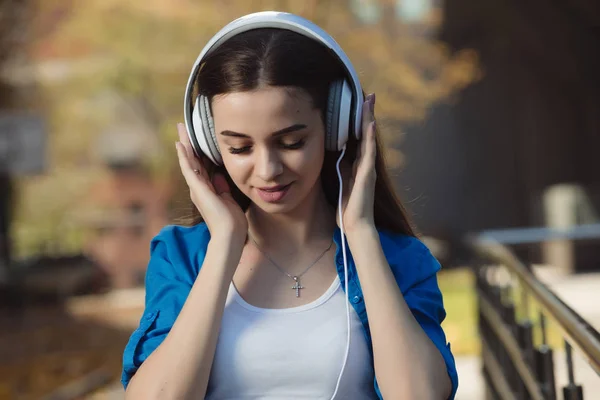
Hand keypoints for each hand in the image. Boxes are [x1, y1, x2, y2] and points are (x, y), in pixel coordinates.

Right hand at [176, 123, 247, 239]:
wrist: (229, 234)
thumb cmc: (231, 222)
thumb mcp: (228, 199)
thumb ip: (222, 188)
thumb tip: (219, 176)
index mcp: (206, 189)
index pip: (201, 165)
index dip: (197, 151)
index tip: (195, 138)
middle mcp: (198, 187)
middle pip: (191, 160)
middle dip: (188, 143)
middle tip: (182, 127)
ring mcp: (197, 188)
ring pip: (188, 161)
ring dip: (185, 144)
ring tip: (180, 129)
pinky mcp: (198, 189)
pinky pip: (189, 169)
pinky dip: (184, 156)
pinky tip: (181, 144)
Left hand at [337, 93, 376, 232]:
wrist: (355, 225)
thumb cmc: (346, 209)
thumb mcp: (338, 183)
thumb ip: (338, 169)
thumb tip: (330, 156)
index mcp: (356, 165)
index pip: (356, 138)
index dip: (356, 122)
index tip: (355, 104)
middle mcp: (364, 164)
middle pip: (365, 134)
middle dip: (365, 115)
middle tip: (367, 95)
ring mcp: (368, 168)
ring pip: (368, 138)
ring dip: (369, 119)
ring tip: (369, 101)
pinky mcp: (368, 174)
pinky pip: (369, 152)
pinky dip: (369, 137)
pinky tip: (370, 123)